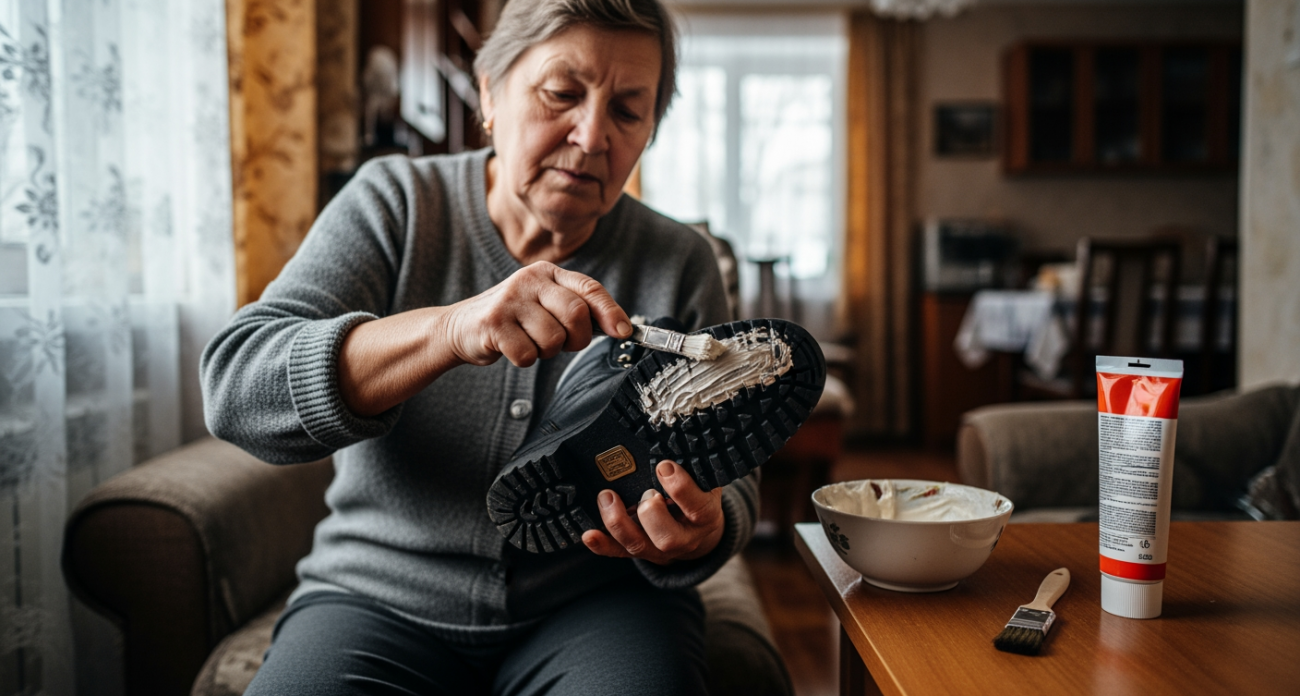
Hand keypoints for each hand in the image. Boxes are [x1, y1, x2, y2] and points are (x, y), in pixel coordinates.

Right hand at [443, 261, 630, 367]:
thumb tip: (619, 327)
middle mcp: (530, 279)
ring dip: (546, 351)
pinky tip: (512, 348)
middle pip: (576, 314)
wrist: (460, 327)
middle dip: (577, 339)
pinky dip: (524, 359)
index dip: (611, 311)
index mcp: (548, 273)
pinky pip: (528, 354)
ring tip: (530, 341)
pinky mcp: (493, 322)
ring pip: (553, 339)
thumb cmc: (513, 319)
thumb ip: (576, 309)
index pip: (589, 288)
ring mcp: (510, 299)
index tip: (624, 332)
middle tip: (564, 344)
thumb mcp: (544, 304)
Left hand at [582, 461, 724, 564]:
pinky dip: (602, 544)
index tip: (664, 466)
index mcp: (705, 517)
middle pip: (667, 538)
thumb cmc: (700, 496)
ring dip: (619, 522)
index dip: (681, 489)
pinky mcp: (640, 552)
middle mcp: (684, 538)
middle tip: (644, 492)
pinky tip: (589, 534)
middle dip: (650, 513)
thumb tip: (671, 431)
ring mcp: (659, 549)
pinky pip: (618, 552)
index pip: (698, 508)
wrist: (702, 533)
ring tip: (607, 496)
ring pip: (638, 545)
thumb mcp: (706, 480)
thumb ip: (693, 464)